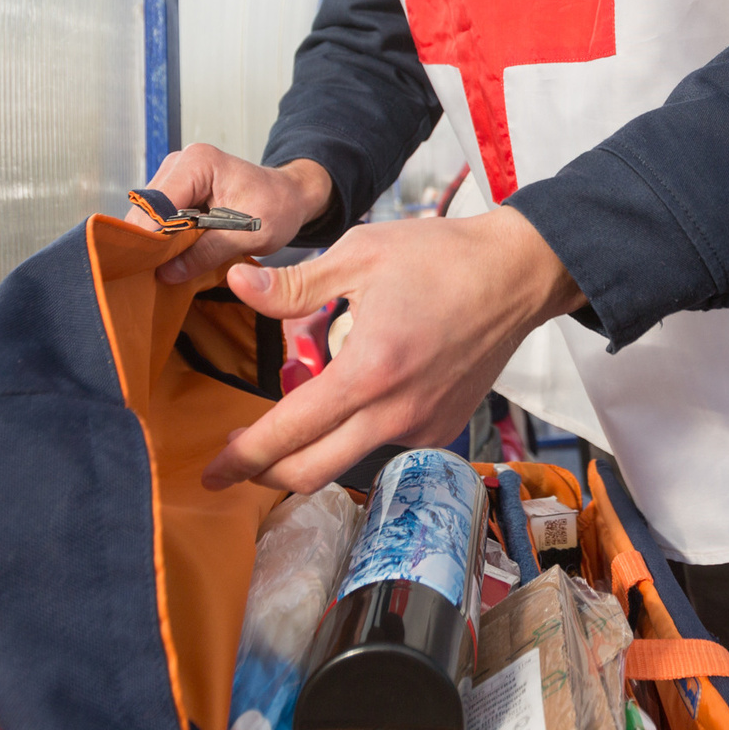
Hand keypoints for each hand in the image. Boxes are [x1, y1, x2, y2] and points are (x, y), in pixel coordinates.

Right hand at [149, 145, 331, 284]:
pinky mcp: (175, 191)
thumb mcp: (248, 235)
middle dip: (149, 243)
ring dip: (155, 243)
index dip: (150, 238)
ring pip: (147, 217)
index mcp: (199, 163)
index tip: (149, 270)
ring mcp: (175, 176)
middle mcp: (180, 163)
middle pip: (145, 210)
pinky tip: (174, 258)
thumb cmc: (277, 208)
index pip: (156, 205)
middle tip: (157, 276)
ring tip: (168, 268)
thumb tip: (166, 273)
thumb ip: (207, 253)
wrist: (289, 197)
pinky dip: (163, 240)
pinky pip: (157, 219)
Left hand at [200, 207, 585, 492]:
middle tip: (235, 462)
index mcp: (369, 370)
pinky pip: (385, 443)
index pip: (290, 432)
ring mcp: (424, 425)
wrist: (516, 273)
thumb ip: (295, 284)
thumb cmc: (440, 257)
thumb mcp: (360, 255)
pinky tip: (354, 399)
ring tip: (294, 419)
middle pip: (313, 471)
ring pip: (348, 460)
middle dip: (265, 474)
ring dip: (312, 451)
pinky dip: (357, 433)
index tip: (212, 472)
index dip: (243, 457)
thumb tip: (238, 284)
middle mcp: (397, 411)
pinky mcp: (443, 427)